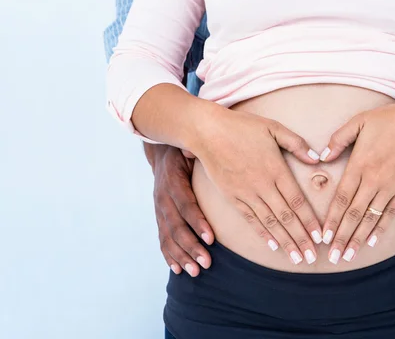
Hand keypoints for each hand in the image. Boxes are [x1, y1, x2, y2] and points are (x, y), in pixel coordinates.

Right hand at [145, 143, 214, 276]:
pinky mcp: (159, 217)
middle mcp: (162, 197)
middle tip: (207, 263)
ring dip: (182, 255)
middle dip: (191, 246)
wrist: (161, 153)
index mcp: (172, 180)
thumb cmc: (184, 151)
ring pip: (169, 236)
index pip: (185, 204)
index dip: (197, 222)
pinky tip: (178, 269)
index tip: (211, 238)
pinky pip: (162, 239)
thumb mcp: (189, 147)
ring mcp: (159, 209)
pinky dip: (169, 255)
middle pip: (176, 226)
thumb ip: (196, 152)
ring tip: (195, 271)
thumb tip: (199, 151)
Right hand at [190, 103, 322, 264]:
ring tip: (297, 258)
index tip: (321, 236)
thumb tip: (318, 158)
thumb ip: (297, 143)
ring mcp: (246, 193)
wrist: (207, 131)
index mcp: (276, 169)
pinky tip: (273, 246)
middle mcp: (262, 185)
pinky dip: (263, 234)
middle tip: (313, 257)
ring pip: (269, 222)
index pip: (297, 201)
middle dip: (301, 239)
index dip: (310, 221)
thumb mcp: (273, 128)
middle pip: (286, 217)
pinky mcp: (232, 197)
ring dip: (285, 242)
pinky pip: (250, 219)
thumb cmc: (242, 126)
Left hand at [318, 101, 394, 263]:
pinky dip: (380, 229)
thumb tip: (322, 156)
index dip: (331, 220)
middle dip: (341, 238)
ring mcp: (391, 187)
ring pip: (371, 219)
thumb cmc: (392, 119)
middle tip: (331, 257)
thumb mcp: (359, 121)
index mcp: (359, 165)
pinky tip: (372, 242)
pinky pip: (390, 214)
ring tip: (348, 256)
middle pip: (353, 215)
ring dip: (358, 239)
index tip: (323, 237)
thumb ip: (338, 139)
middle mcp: (373, 180)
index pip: (341, 199)